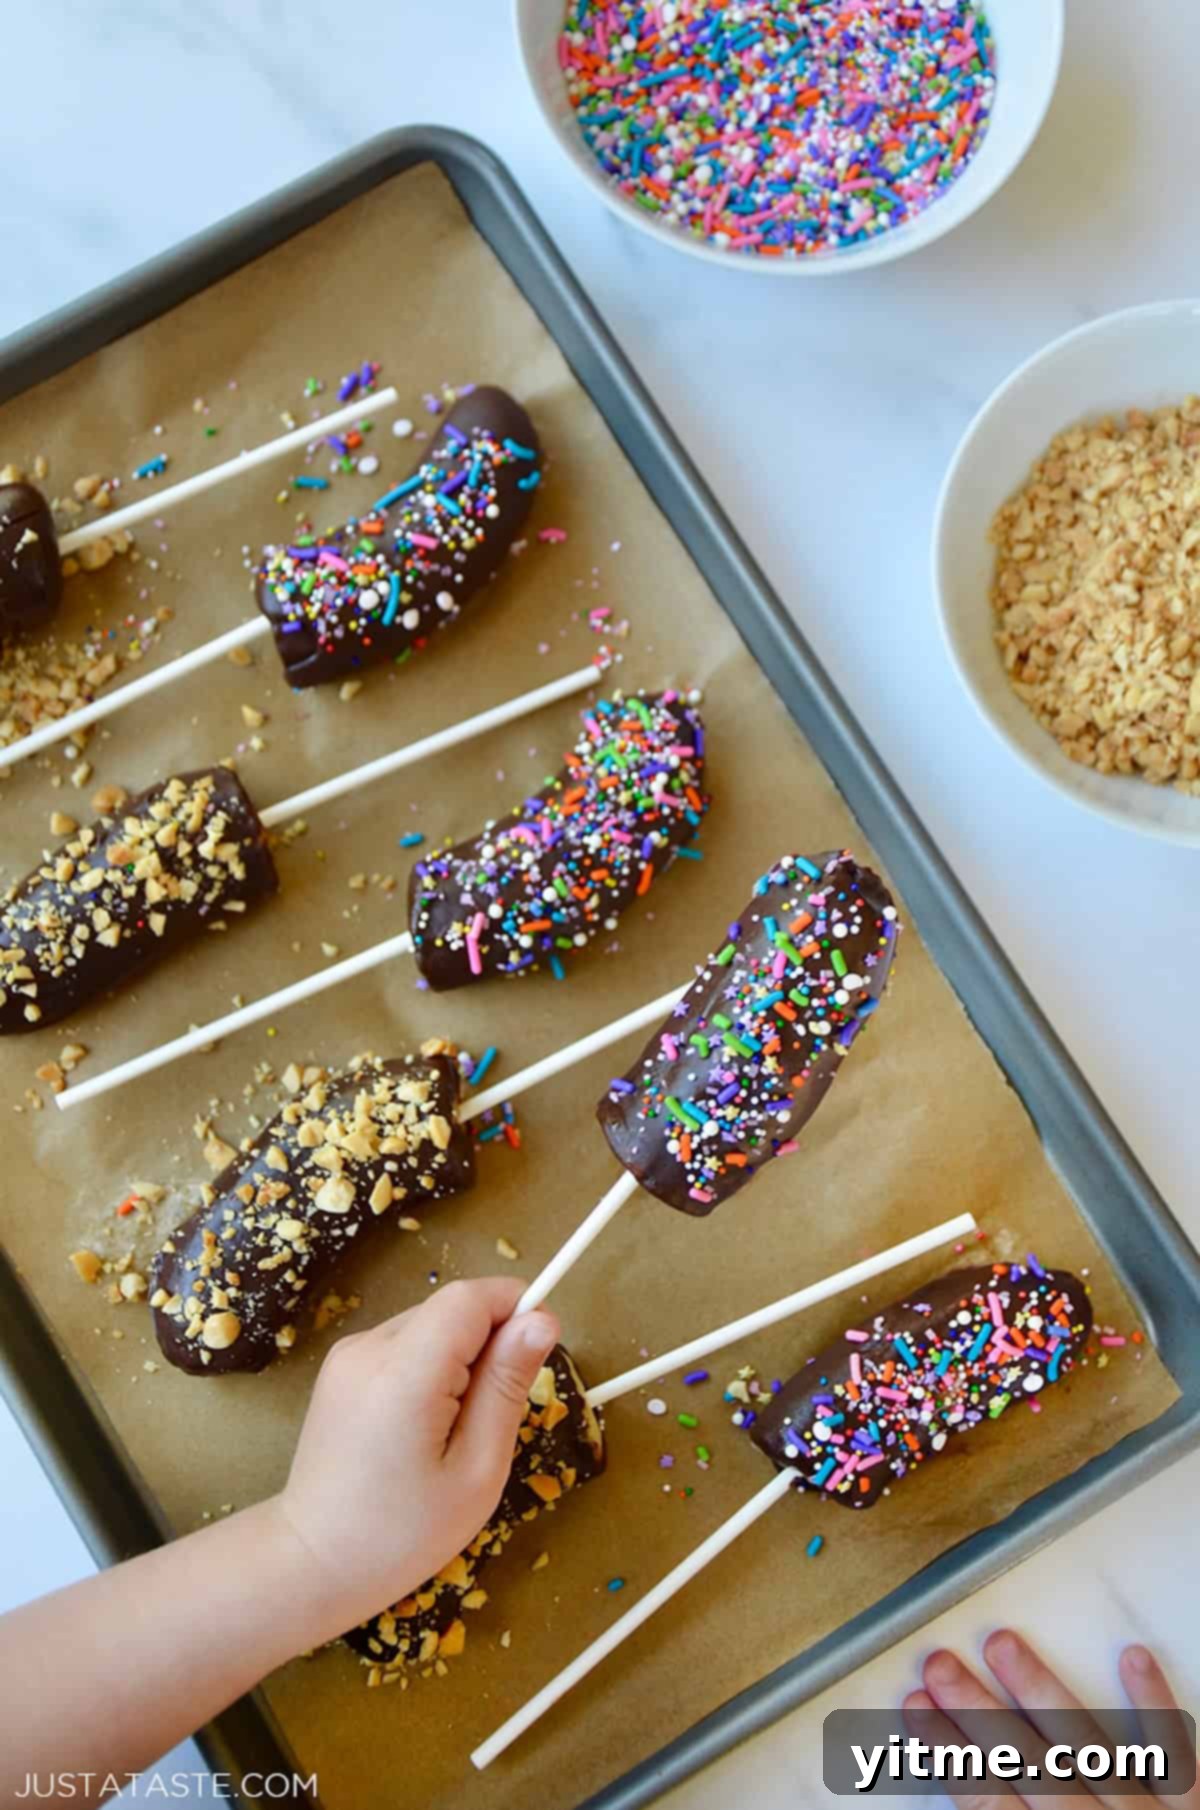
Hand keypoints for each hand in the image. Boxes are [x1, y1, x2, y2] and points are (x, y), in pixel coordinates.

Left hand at [273, 1277, 558, 1639]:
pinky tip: (420, 1426)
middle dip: (487, 1345)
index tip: (537, 1355)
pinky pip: (403, 1344)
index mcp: (404, 1372)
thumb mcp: (477, 1470)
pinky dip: (428, 1369)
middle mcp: (369, 1347)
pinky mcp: (339, 1368)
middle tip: (491, 1417)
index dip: (514, 1308)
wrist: (312, 1564)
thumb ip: (507, 1386)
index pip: (470, 1298)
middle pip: (450, 1310)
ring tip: (452, 1430)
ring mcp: (348, 1355)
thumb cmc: (402, 1534)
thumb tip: (542, 1321)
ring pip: (429, 1325)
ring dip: (458, 1359)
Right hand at [904, 1632, 1197, 1808]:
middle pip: (1029, 1766)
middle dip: (979, 1712)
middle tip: (940, 1665)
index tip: (916, 1711)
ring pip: (1087, 1747)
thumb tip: (978, 1805)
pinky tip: (1133, 1658)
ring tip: (1003, 1642)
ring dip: (1042, 1692)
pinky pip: (1176, 1759)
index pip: (991, 1805)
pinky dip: (1156, 1708)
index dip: (950, 1757)